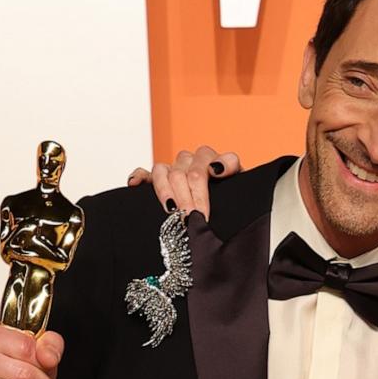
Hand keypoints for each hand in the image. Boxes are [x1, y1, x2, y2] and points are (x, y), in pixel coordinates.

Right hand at [127, 145, 241, 218]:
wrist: (228, 214)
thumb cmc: (233, 205)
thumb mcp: (242, 194)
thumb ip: (235, 176)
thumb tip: (218, 168)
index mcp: (218, 163)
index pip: (214, 160)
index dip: (212, 175)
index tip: (210, 195)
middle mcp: (195, 162)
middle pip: (186, 170)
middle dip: (189, 196)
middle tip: (191, 218)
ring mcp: (176, 169)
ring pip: (164, 170)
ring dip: (166, 190)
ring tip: (171, 210)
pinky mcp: (159, 179)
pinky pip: (146, 173)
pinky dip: (140, 176)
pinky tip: (135, 184)